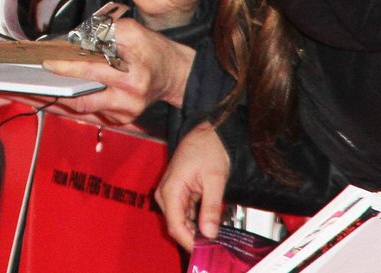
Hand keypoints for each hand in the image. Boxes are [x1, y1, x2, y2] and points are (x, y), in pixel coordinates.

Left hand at [43, 17, 191, 125]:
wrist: (175, 75)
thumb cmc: (154, 51)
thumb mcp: (134, 31)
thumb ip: (105, 32)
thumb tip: (77, 38)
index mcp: (133, 76)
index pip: (93, 70)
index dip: (68, 67)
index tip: (48, 62)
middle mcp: (129, 98)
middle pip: (85, 97)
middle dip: (59, 89)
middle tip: (36, 81)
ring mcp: (126, 112)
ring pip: (86, 107)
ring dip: (62, 99)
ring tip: (40, 90)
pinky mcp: (123, 119)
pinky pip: (93, 112)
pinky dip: (76, 103)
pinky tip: (59, 95)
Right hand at [156, 123, 228, 249]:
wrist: (206, 131)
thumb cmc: (208, 147)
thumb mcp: (215, 179)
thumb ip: (211, 207)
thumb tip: (209, 232)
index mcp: (170, 188)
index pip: (175, 225)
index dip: (189, 241)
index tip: (204, 250)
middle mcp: (165, 192)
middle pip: (176, 225)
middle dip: (193, 237)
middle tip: (213, 243)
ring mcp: (169, 193)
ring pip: (180, 221)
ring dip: (195, 229)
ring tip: (213, 231)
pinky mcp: (176, 193)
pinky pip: (183, 213)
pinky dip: (195, 220)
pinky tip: (208, 222)